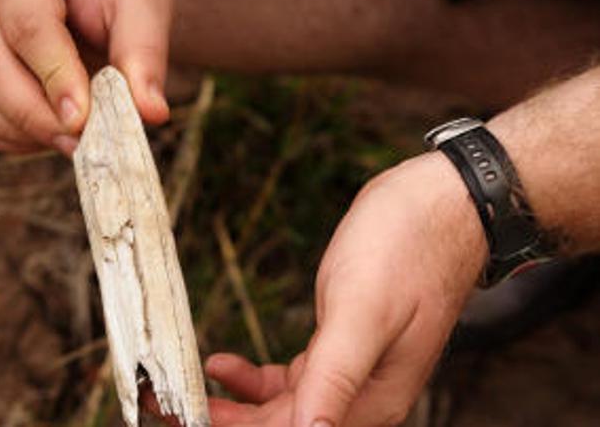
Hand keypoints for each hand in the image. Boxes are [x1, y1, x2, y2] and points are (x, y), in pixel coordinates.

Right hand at [0, 0, 171, 153]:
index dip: (54, 77)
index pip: (27, 23)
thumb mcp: (139, 3)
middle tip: (80, 142)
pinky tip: (43, 138)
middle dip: (35, 116)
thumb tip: (150, 112)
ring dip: (15, 130)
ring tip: (67, 141)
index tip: (82, 120)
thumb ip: (142, 51)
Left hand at [206, 153, 487, 425]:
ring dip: (235, 401)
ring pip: (282, 407)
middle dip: (225, 419)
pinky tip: (224, 364)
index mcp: (370, 400)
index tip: (188, 419)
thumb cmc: (409, 250)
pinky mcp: (342, 346)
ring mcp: (352, 373)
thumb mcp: (364, 313)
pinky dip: (254, 378)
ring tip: (187, 387)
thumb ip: (336, 378)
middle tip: (170, 406)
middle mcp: (362, 397)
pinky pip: (292, 379)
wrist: (440, 205)